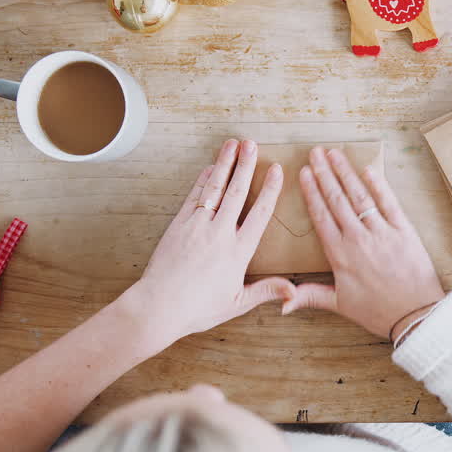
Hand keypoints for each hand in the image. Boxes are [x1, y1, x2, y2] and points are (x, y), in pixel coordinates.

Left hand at [122, 139, 294, 346]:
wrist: (159, 306)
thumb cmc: (198, 308)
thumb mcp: (238, 303)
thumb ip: (267, 291)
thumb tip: (293, 292)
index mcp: (238, 252)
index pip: (259, 213)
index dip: (269, 189)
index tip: (276, 170)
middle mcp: (219, 234)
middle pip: (236, 192)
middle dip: (245, 165)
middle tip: (252, 144)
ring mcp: (196, 226)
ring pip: (214, 189)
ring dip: (224, 164)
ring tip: (232, 144)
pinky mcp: (178, 225)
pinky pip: (193, 197)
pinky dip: (203, 180)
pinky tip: (210, 167)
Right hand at [283, 146, 443, 338]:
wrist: (415, 316)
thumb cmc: (378, 312)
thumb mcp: (340, 305)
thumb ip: (310, 297)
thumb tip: (280, 303)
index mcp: (339, 255)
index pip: (321, 216)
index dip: (311, 192)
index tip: (304, 173)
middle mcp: (358, 239)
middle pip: (337, 200)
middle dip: (325, 174)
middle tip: (315, 152)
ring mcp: (382, 233)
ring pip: (360, 197)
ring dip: (346, 173)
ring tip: (335, 154)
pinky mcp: (404, 231)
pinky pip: (389, 203)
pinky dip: (378, 185)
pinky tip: (368, 169)